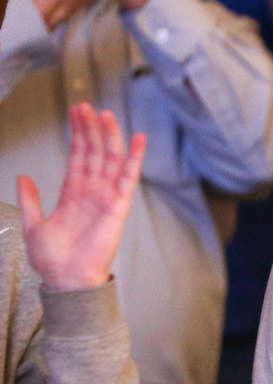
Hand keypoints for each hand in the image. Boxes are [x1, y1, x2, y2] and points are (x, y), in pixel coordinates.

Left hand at [19, 103, 145, 291]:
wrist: (66, 278)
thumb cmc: (52, 258)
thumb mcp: (33, 224)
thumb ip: (30, 199)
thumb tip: (22, 176)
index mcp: (73, 193)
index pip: (78, 156)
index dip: (77, 134)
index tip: (76, 113)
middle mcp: (92, 191)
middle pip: (94, 152)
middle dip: (91, 128)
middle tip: (87, 105)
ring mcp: (106, 196)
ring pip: (111, 159)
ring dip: (110, 136)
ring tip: (106, 113)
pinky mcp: (118, 205)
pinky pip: (128, 178)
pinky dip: (135, 158)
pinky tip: (138, 139)